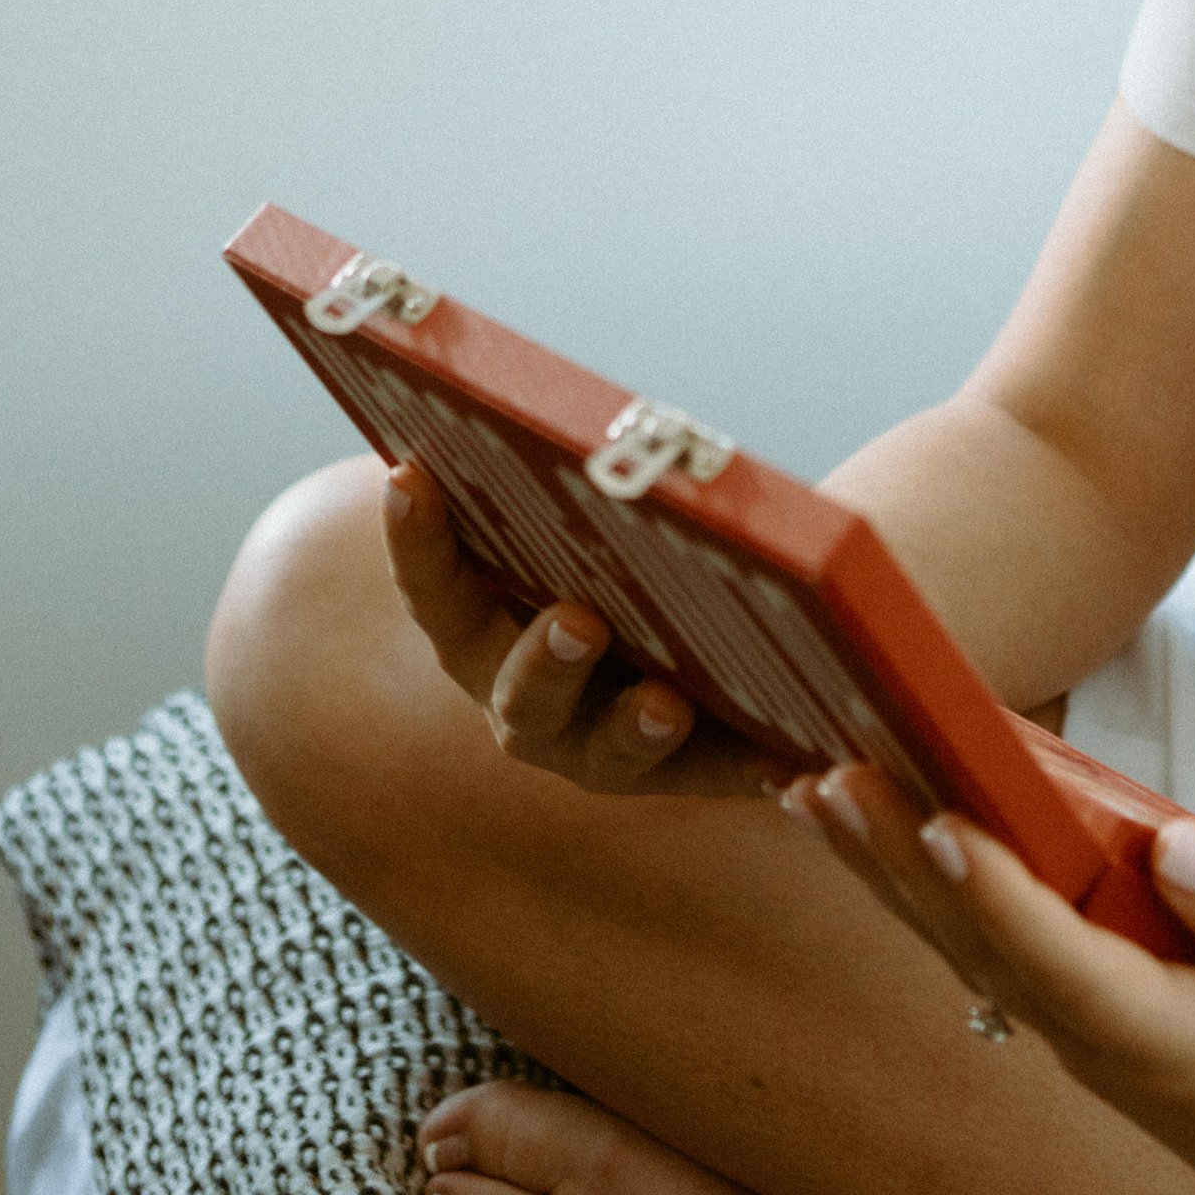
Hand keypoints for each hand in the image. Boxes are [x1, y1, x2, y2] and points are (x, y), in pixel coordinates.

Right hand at [380, 460, 792, 799]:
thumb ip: (566, 486)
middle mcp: (530, 705)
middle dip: (546, 660)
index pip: (434, 592)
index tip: (409, 478)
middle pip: (522, 695)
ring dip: (635, 727)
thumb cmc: (609, 553)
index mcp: (482, 636)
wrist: (682, 636)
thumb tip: (584, 421)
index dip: (416, 542)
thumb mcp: (578, 523)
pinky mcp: (690, 771)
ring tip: (667, 703)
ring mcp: (603, 749)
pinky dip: (749, 766)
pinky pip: (719, 773)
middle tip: (579, 620)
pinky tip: (785, 761)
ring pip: (610, 752)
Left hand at [784, 763, 1194, 1194]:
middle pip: (979, 945)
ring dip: (887, 873)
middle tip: (825, 778)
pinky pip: (993, 951)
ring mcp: (1086, 1040)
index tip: (940, 822)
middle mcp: (1103, 1046)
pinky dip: (929, 893)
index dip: (999, 893)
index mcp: (1170, 1043)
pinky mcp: (1090, 1023)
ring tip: (811, 792)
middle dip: (899, 861)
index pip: (1063, 961)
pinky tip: (887, 842)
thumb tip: (1172, 842)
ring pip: (966, 948)